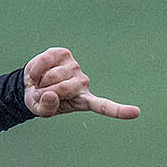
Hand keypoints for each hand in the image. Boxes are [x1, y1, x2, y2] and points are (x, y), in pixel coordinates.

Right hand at [22, 47, 140, 119]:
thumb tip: (51, 94)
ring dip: (40, 82)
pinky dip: (36, 70)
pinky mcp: (63, 53)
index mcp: (84, 100)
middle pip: (64, 89)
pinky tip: (38, 73)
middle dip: (47, 93)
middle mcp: (83, 83)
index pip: (104, 106)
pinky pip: (45, 61)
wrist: (31, 85)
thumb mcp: (41, 110)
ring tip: (41, 84)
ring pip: (53, 76)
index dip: (119, 110)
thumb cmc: (40, 100)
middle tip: (43, 94)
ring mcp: (74, 67)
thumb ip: (46, 108)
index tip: (136, 113)